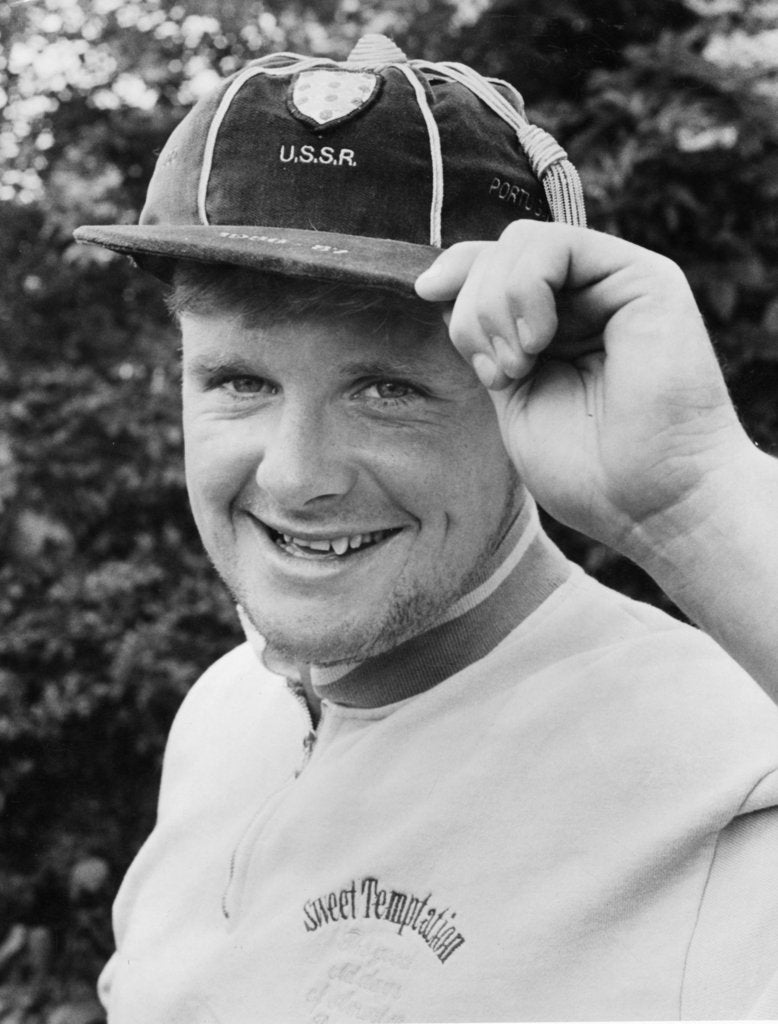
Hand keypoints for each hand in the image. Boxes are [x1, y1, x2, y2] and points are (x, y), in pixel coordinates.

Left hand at [415, 222, 754, 557]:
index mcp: (558, 326)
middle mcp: (589, 298)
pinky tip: (538, 341)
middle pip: (499, 254)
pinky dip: (525, 289)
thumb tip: (438, 285)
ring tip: (518, 366)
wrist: (652, 505)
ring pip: (521, 243)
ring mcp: (616, 285)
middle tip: (498, 374)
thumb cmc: (588, 472)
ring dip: (494, 305)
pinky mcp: (644, 278)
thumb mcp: (513, 396)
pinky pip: (555, 244)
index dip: (456, 271)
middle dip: (473, 312)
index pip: (496, 267)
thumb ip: (486, 339)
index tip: (426, 293)